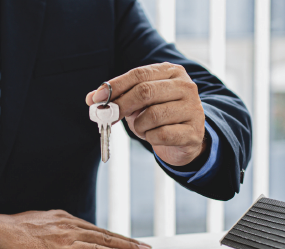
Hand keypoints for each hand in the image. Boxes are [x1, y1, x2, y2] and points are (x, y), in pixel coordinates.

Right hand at [0, 210, 150, 248]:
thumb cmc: (14, 234)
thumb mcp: (41, 229)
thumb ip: (57, 234)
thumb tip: (65, 241)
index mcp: (66, 220)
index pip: (97, 230)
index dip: (115, 238)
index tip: (128, 242)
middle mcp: (72, 224)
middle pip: (107, 234)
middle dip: (128, 241)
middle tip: (145, 247)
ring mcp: (70, 234)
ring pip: (106, 240)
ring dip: (127, 247)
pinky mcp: (66, 246)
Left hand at [86, 63, 206, 165]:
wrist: (186, 140)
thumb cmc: (160, 117)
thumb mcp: (140, 103)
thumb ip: (119, 98)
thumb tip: (92, 99)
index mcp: (172, 72)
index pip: (139, 74)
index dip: (116, 86)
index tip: (97, 98)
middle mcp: (186, 86)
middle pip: (145, 91)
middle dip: (121, 105)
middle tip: (109, 117)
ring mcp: (192, 109)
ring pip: (153, 115)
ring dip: (138, 126)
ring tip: (142, 128)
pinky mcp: (193, 131)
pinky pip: (162, 134)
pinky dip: (150, 138)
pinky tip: (154, 137)